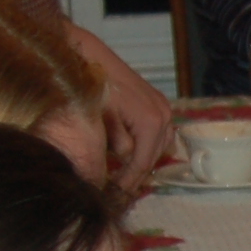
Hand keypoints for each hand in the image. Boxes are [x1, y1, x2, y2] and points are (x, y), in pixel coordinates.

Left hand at [65, 24, 171, 191]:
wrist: (86, 54)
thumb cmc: (90, 87)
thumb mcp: (99, 122)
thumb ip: (115, 146)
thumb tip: (122, 162)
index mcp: (151, 121)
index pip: (142, 162)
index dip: (129, 182)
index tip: (115, 195)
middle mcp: (163, 114)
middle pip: (153, 155)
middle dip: (135, 172)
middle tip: (117, 187)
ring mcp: (162, 107)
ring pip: (157, 144)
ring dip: (141, 156)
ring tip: (122, 169)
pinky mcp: (156, 101)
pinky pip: (156, 131)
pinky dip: (143, 142)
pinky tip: (127, 147)